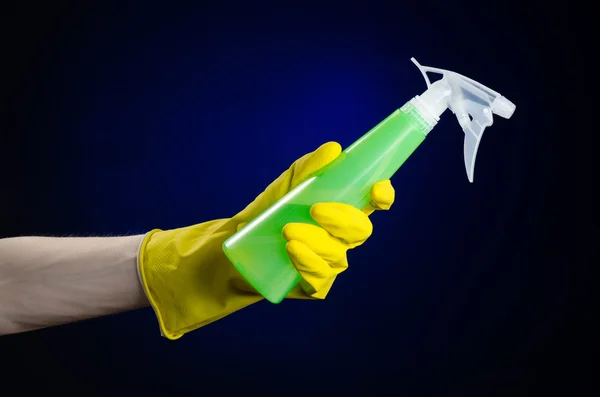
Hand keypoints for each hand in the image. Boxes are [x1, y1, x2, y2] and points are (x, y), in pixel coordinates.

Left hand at [139, 141, 394, 338]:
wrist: (237, 246)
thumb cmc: (268, 212)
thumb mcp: (285, 187)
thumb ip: (308, 169)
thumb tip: (334, 149)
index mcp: (343, 209)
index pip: (374, 203)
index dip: (382, 195)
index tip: (376, 188)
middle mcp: (342, 237)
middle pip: (362, 230)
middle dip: (344, 220)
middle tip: (316, 209)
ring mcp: (330, 262)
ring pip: (339, 255)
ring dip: (318, 242)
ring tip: (289, 231)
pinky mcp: (315, 285)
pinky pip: (322, 279)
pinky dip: (309, 264)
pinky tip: (293, 252)